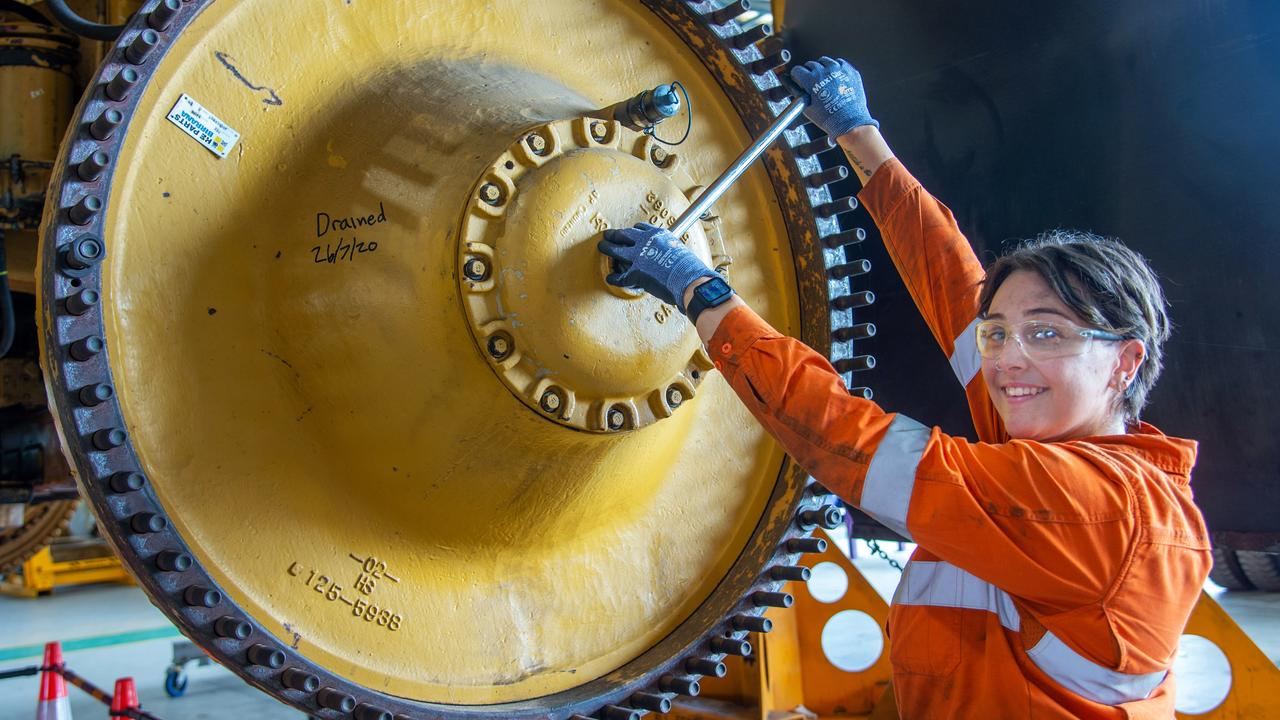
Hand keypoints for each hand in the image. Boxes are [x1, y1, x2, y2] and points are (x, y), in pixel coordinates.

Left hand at [598, 223, 717, 311]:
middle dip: (615, 234)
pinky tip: (610, 278)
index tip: (630, 232)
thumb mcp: (679, 250)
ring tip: (602, 247)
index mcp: (658, 234)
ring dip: (607, 248)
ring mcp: (638, 256)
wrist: (689, 278)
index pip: (641, 228)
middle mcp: (646, 241)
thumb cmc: (689, 267)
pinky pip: (621, 275)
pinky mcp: (635, 271)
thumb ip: (669, 251)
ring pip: (617, 250)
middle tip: (608, 234)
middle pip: (624, 234)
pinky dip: (614, 278)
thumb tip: (669, 257)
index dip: (633, 231)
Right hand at [790, 56, 877, 137]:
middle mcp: (824, 71)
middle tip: (812, 83)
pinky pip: (839, 63)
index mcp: (811, 80)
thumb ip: (799, 93)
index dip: (797, 76)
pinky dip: (836, 69)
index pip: (797, 70)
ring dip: (822, 68)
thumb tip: (796, 86)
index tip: (799, 79)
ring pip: (825, 61)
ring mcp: (838, 69)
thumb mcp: (807, 107)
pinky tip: (835, 79)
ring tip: (825, 80)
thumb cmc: (829, 118)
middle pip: (811, 64)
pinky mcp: (849, 70)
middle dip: (809, 73)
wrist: (849, 121)